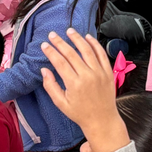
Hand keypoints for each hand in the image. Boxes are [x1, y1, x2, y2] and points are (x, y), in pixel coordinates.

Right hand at [41, 29, 127, 151]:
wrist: (102, 120)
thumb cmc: (79, 113)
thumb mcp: (61, 103)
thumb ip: (50, 86)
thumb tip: (44, 70)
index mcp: (74, 84)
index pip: (60, 63)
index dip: (51, 52)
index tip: (44, 45)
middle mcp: (87, 76)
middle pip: (72, 54)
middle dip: (60, 42)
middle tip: (52, 34)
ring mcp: (99, 73)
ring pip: (87, 50)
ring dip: (77, 39)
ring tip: (69, 31)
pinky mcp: (108, 72)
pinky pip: (101, 54)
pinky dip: (95, 44)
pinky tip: (87, 37)